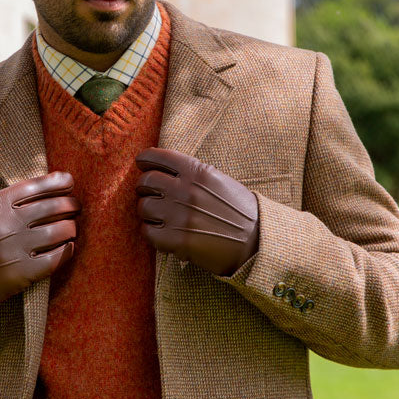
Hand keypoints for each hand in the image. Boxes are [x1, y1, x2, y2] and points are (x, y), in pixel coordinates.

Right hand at [0, 171, 79, 307]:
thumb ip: (7, 202)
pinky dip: (67, 251)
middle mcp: (6, 223)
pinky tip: (68, 248)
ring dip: (71, 227)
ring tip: (71, 228)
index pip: (36, 185)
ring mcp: (14, 248)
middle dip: (70, 204)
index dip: (59, 181)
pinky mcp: (22, 273)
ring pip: (60, 230)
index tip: (69, 182)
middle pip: (53, 206)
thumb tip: (47, 188)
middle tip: (74, 207)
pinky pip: (56, 258)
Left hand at [135, 148, 258, 275]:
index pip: (158, 157)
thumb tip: (162, 170)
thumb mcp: (219, 181)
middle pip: (146, 182)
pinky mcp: (178, 240)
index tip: (141, 163)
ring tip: (157, 216)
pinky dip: (151, 232)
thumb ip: (192, 174)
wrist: (257, 241)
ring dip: (147, 211)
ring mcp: (180, 216)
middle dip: (144, 188)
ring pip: (143, 207)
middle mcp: (186, 190)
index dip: (145, 159)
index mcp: (197, 171)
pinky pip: (147, 232)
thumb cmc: (239, 210)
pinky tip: (161, 232)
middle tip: (149, 194)